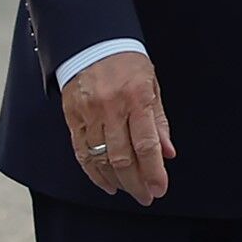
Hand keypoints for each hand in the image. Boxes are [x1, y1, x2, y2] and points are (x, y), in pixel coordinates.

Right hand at [62, 50, 174, 203]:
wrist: (93, 45)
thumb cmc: (129, 65)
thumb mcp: (152, 86)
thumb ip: (159, 121)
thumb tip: (168, 153)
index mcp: (137, 99)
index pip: (146, 144)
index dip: (153, 170)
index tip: (160, 188)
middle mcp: (111, 108)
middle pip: (122, 156)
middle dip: (137, 181)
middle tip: (147, 197)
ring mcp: (89, 114)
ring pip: (101, 158)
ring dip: (116, 180)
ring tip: (130, 191)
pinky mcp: (72, 119)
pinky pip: (82, 152)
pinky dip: (94, 172)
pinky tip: (106, 183)